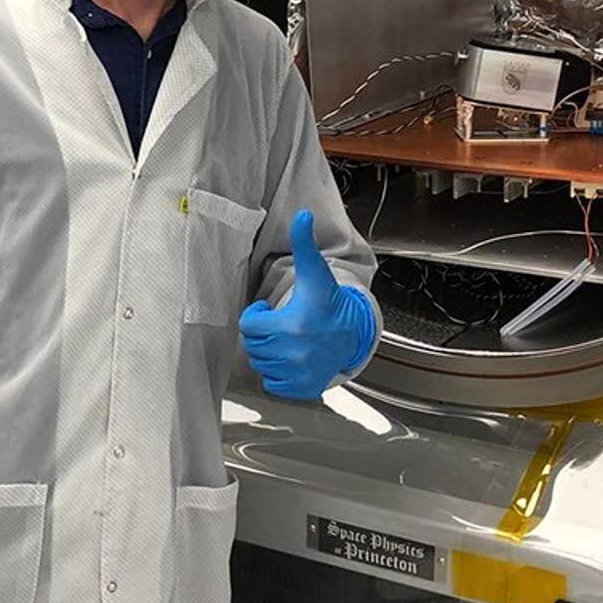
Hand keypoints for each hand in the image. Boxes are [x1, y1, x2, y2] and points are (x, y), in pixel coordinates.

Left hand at [239, 210, 377, 401]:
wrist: (353, 333)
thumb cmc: (328, 303)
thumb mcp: (314, 274)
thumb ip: (304, 243)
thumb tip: (302, 214)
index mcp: (293, 325)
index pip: (249, 325)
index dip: (257, 316)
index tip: (268, 311)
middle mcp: (294, 353)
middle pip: (254, 345)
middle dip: (262, 333)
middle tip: (278, 325)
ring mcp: (299, 373)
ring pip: (261, 364)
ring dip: (268, 352)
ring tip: (286, 340)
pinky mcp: (302, 388)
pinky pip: (272, 384)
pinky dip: (277, 374)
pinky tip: (290, 358)